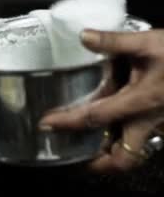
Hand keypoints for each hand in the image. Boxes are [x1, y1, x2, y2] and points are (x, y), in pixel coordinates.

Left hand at [40, 29, 163, 172]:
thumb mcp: (148, 42)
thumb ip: (114, 41)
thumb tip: (84, 37)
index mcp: (140, 101)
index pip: (95, 118)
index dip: (68, 122)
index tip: (48, 125)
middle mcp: (148, 119)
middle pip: (125, 157)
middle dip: (99, 163)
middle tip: (75, 156)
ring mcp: (157, 123)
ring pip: (133, 150)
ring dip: (111, 151)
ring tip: (86, 145)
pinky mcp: (162, 119)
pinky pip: (141, 137)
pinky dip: (123, 137)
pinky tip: (110, 127)